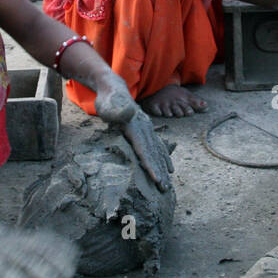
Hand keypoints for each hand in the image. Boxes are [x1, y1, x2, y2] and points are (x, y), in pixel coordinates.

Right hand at [0, 224, 77, 277]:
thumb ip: (13, 251)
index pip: (40, 237)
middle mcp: (4, 238)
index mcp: (10, 235)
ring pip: (20, 257)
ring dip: (39, 270)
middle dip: (54, 258)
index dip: (58, 246)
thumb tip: (35, 259)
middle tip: (69, 274)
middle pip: (35, 246)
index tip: (74, 256)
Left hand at [95, 77, 173, 191]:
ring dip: (162, 169)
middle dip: (159, 172)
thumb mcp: (109, 103)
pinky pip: (156, 147)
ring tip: (166, 184)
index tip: (156, 179)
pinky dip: (163, 159)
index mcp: (135, 126)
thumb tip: (128, 112)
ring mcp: (146, 130)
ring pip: (156, 152)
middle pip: (152, 153)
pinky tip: (168, 168)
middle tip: (164, 189)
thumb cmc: (108, 99)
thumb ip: (118, 108)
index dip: (150, 164)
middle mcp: (144, 129)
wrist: (113, 89)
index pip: (144, 148)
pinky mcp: (145, 131)